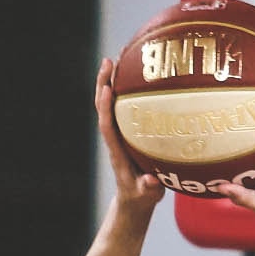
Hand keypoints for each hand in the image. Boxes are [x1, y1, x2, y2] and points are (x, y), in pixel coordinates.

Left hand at [93, 61, 162, 215]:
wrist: (134, 198)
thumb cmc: (141, 196)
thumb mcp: (147, 195)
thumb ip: (148, 188)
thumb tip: (150, 182)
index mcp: (117, 151)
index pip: (107, 126)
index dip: (106, 107)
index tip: (107, 88)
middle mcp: (115, 138)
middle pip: (104, 107)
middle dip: (104, 83)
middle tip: (110, 60)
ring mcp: (120, 133)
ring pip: (111, 103)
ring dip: (112, 80)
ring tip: (118, 57)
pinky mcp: (127, 131)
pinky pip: (124, 106)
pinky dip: (125, 89)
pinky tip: (136, 74)